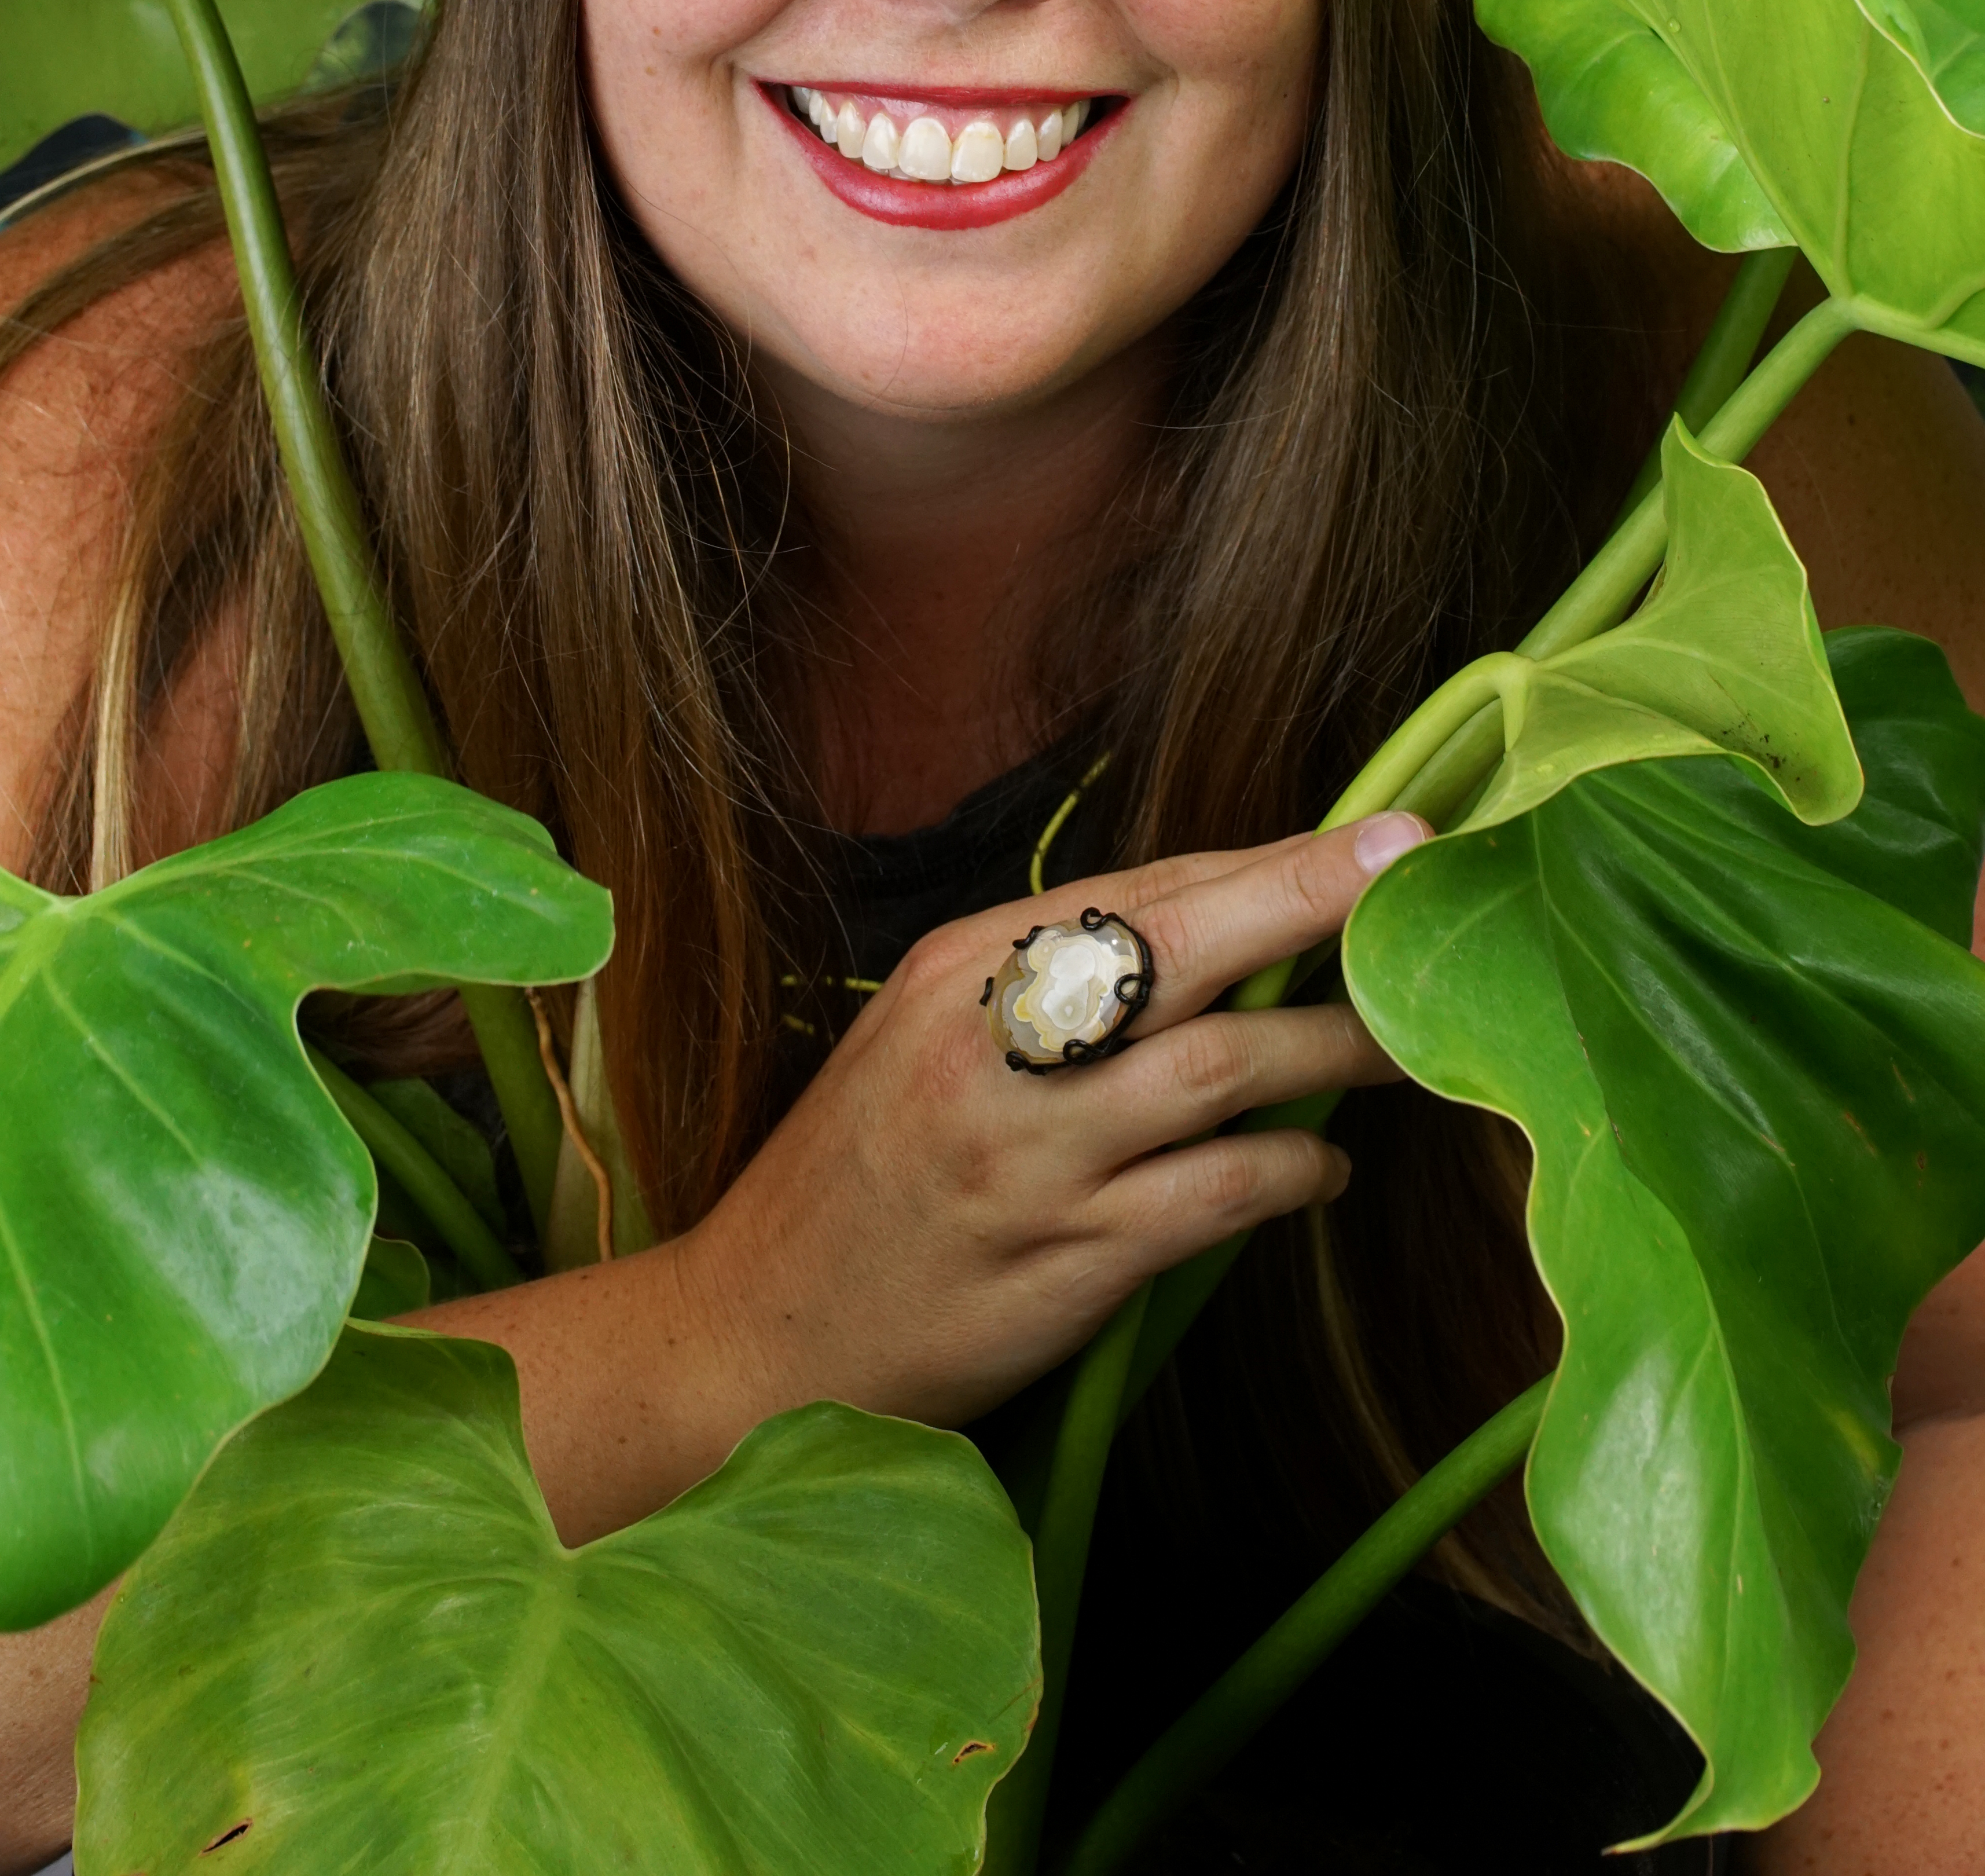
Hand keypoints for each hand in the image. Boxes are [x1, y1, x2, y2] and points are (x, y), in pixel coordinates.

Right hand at [680, 814, 1423, 1432]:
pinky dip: (1294, 1170)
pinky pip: (1218, 1194)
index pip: (1137, 889)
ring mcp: (1031, 1154)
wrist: (755, 1339)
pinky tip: (1325, 1170)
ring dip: (1334, 1047)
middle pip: (1182, 944)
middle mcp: (992, 1046)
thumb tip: (1210, 930)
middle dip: (1310, 898)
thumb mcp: (925, 1041)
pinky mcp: (1068, 1259)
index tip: (1365, 841)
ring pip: (1222, 1068)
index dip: (1263, 861)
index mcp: (958, 971)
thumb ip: (1046, 985)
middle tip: (1414, 870)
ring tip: (1404, 1043)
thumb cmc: (863, 1182)